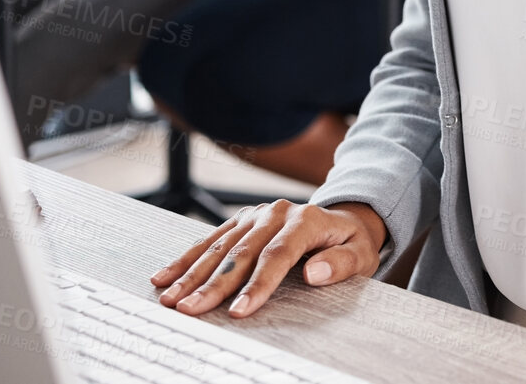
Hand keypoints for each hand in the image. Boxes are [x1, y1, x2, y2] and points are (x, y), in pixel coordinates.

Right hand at [150, 199, 386, 317]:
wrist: (343, 219)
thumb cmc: (351, 244)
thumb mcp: (361, 255)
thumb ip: (340, 263)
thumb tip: (314, 272)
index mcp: (306, 220)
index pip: (277, 256)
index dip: (257, 285)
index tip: (238, 311)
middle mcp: (276, 213)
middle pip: (242, 253)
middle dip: (214, 285)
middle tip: (190, 311)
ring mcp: (256, 214)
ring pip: (220, 246)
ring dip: (192, 274)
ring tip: (171, 299)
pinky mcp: (241, 219)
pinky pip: (210, 239)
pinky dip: (186, 259)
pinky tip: (164, 276)